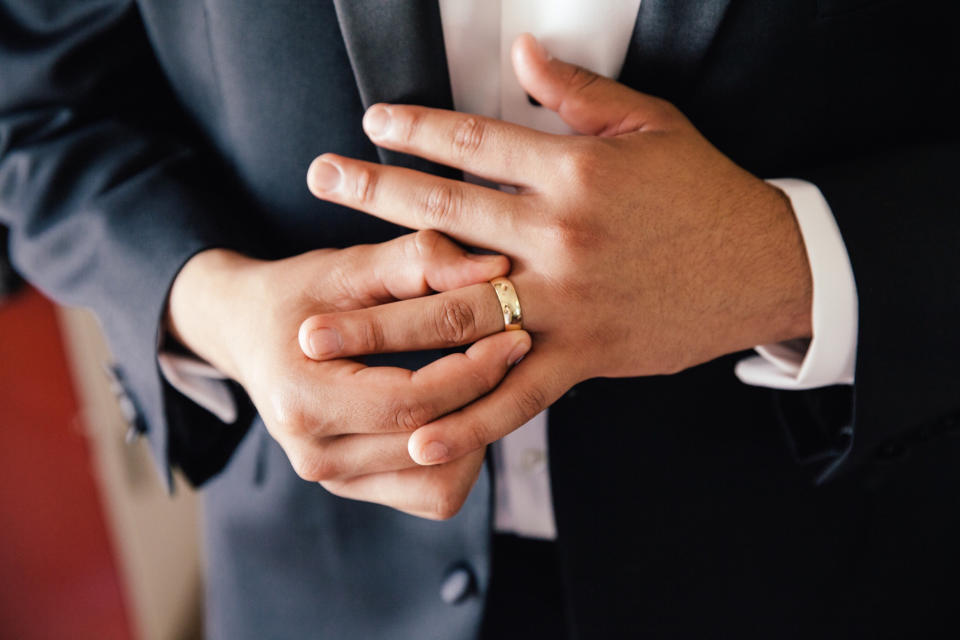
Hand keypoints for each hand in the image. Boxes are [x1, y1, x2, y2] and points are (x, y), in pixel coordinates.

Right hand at [166, 232, 530, 518]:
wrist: (247, 331)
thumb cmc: (299, 293)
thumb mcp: (349, 266)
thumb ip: (418, 261)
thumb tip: (495, 269)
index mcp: (301, 401)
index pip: (410, 403)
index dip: (473, 372)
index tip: (515, 335)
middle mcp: (312, 454)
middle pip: (430, 444)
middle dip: (487, 398)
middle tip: (519, 348)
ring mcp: (332, 478)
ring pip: (440, 482)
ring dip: (477, 431)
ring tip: (486, 376)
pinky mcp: (353, 486)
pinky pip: (432, 494)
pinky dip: (459, 455)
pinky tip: (460, 405)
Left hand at [303, 34, 812, 467]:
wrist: (768, 265)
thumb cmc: (704, 191)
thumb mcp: (651, 125)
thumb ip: (578, 93)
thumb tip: (521, 52)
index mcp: (575, 173)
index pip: (475, 143)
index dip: (416, 129)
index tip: (370, 122)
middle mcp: (560, 238)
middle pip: (446, 216)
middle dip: (372, 197)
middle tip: (316, 183)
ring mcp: (567, 304)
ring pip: (459, 314)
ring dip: (382, 324)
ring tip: (317, 332)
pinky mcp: (584, 357)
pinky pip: (516, 394)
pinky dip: (466, 418)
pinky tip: (414, 435)